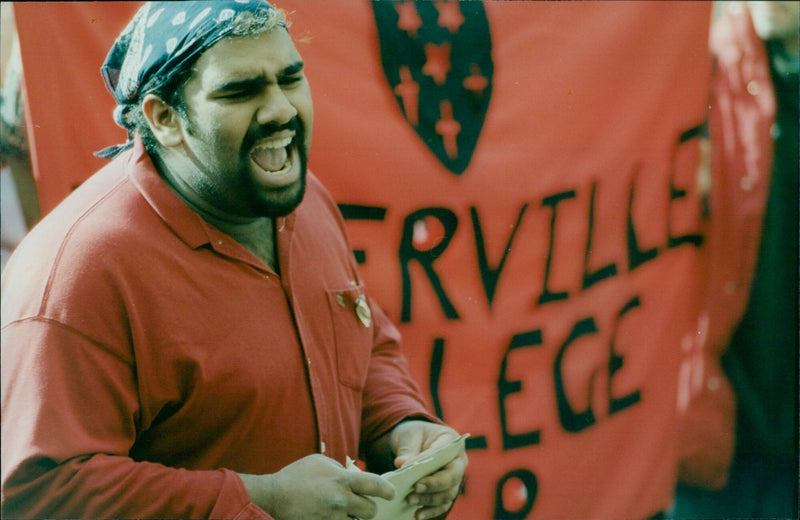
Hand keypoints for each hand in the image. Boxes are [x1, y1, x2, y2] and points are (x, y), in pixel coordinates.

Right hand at [239, 454, 395, 519]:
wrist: (274, 496)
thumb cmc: (296, 476)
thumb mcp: (321, 462)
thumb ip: (341, 470)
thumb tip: (354, 477)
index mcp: (342, 480)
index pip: (375, 485)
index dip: (387, 490)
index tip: (391, 494)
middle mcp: (341, 500)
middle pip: (369, 510)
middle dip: (368, 508)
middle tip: (363, 506)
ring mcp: (332, 517)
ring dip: (354, 518)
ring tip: (345, 511)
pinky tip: (335, 517)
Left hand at [390, 421, 466, 519]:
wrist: (418, 441)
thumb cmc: (416, 435)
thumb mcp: (409, 435)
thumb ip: (407, 449)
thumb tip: (401, 464)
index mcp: (451, 441)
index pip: (444, 452)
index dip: (429, 462)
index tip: (409, 469)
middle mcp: (458, 462)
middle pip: (451, 477)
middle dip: (433, 485)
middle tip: (414, 488)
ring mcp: (454, 479)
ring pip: (447, 494)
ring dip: (429, 500)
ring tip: (409, 500)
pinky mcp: (446, 492)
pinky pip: (442, 505)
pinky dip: (430, 511)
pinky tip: (416, 515)